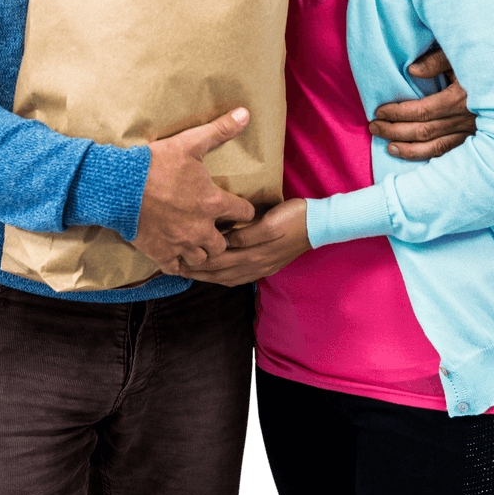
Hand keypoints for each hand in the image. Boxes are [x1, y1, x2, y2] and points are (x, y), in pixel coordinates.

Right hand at [131, 108, 255, 274]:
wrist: (119, 186)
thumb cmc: (156, 163)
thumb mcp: (190, 142)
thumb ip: (220, 130)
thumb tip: (245, 113)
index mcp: (213, 202)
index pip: (244, 213)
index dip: (244, 210)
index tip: (239, 208)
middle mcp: (201, 228)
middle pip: (224, 244)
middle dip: (222, 237)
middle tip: (216, 228)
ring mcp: (181, 243)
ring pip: (203, 259)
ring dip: (202, 251)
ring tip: (197, 241)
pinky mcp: (161, 253)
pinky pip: (177, 268)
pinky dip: (178, 262)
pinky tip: (175, 252)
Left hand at [176, 199, 311, 286]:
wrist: (319, 224)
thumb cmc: (294, 217)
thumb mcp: (269, 221)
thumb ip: (246, 235)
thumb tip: (223, 241)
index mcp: (254, 254)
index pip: (218, 262)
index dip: (196, 261)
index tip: (177, 257)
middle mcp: (256, 265)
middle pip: (219, 273)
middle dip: (196, 271)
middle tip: (174, 267)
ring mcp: (262, 268)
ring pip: (227, 277)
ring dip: (207, 276)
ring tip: (190, 273)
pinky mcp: (267, 266)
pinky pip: (238, 277)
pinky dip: (223, 277)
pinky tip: (217, 275)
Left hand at [368, 46, 476, 159]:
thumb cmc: (482, 64)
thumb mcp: (459, 55)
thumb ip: (436, 61)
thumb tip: (411, 70)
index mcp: (460, 98)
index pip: (421, 111)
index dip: (398, 113)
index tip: (379, 111)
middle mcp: (466, 119)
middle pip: (424, 131)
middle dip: (395, 131)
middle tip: (374, 128)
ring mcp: (472, 133)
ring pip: (436, 147)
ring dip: (409, 149)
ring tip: (389, 147)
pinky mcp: (476, 141)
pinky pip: (450, 154)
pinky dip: (430, 157)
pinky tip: (414, 156)